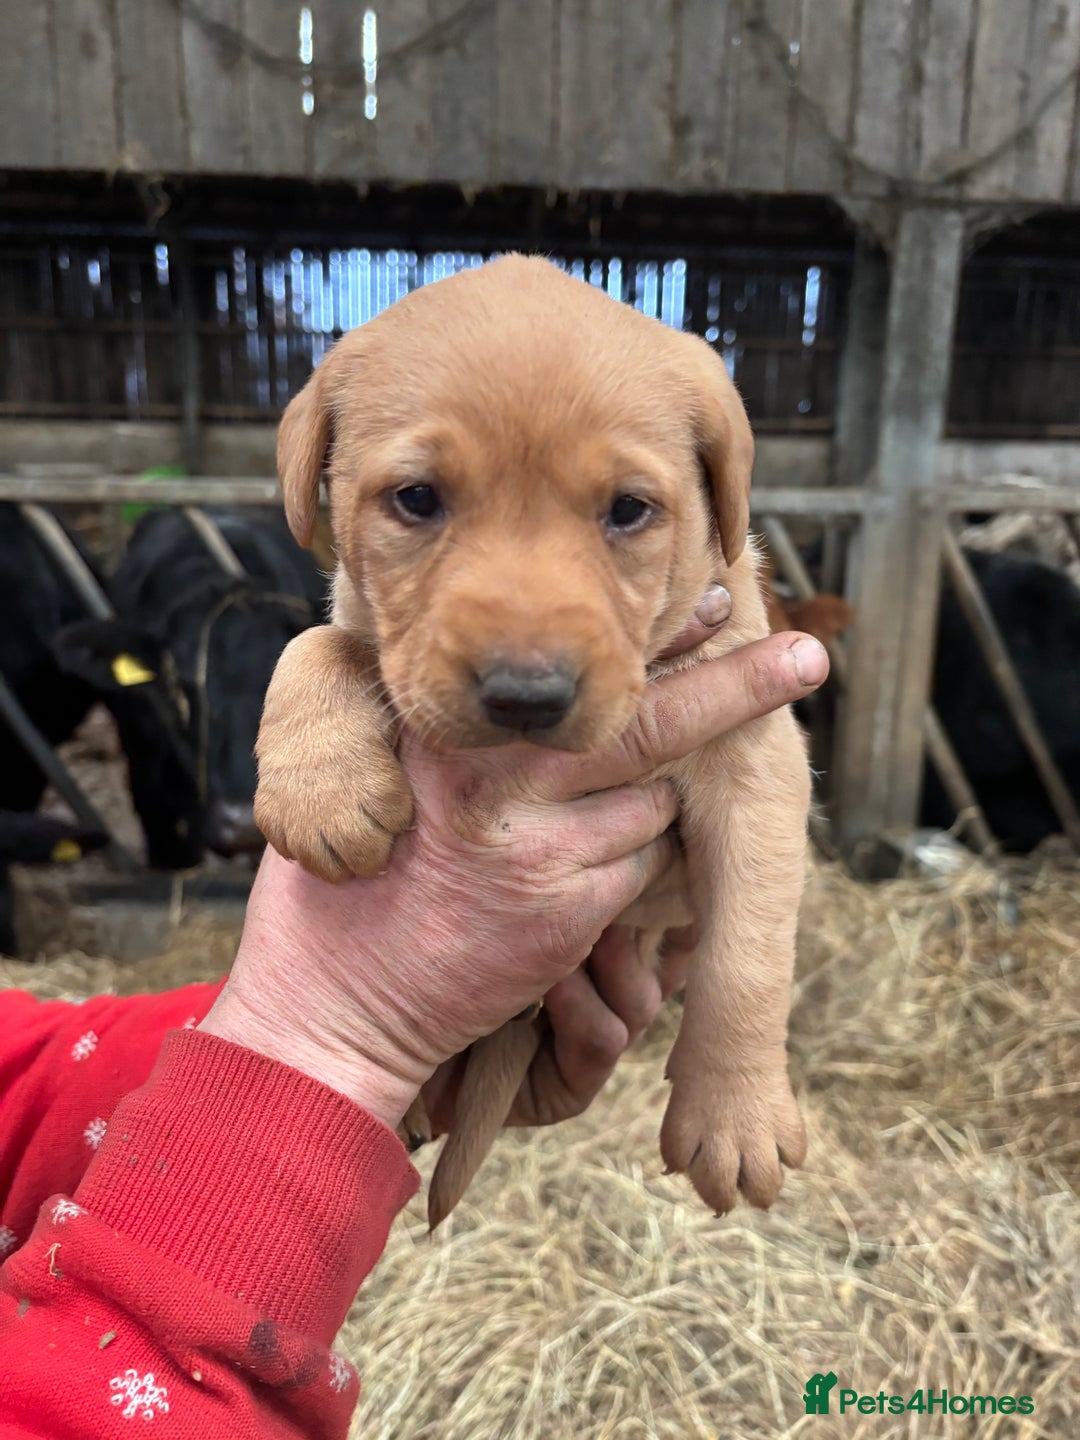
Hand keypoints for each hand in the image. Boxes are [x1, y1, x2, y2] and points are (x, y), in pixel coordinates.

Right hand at [201, 606, 826, 1131]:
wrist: (332, 1008)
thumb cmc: (351, 890)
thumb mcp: (385, 786)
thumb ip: (460, 740)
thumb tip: (541, 699)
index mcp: (451, 737)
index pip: (572, 678)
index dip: (656, 641)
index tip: (717, 603)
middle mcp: (499, 782)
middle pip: (646, 725)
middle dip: (737, 688)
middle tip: (808, 656)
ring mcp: (540, 852)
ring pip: (650, 810)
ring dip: (644, 813)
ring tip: (569, 837)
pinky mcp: (565, 917)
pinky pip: (634, 877)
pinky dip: (623, 875)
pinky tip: (561, 891)